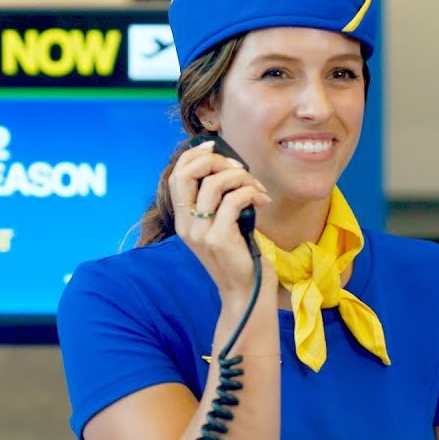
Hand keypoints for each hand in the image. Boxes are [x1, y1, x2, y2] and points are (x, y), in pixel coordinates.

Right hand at [169, 139, 272, 303]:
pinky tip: (262, 200)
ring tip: (257, 188)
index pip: (176, 174)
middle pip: (186, 172)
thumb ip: (216, 201)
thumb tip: (227, 166)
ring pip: (215, 183)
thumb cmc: (238, 255)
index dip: (194, 155)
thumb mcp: (220, 225)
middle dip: (215, 160)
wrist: (246, 291)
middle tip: (239, 169)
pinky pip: (234, 200)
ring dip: (242, 177)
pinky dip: (251, 193)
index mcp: (183, 219)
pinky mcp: (218, 238)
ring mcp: (200, 232)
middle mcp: (186, 225)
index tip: (215, 148)